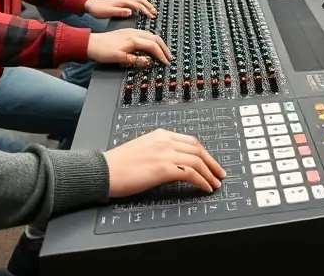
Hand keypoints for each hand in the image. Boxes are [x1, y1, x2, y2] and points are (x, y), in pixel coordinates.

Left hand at [85, 0, 156, 19]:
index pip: (138, 4)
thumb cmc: (98, 9)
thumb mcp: (108, 12)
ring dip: (146, 4)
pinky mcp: (121, 0)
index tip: (151, 16)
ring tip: (151, 11)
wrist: (90, 3)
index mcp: (123, 1)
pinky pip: (134, 0)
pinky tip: (141, 8)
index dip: (146, 10)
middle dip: (149, 6)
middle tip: (155, 12)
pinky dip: (140, 4)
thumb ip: (120, 12)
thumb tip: (131, 12)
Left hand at [87, 27, 170, 65]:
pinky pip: (145, 34)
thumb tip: (149, 61)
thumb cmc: (104, 51)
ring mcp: (132, 31)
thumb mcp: (120, 58)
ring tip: (162, 52)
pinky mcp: (128, 32)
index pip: (152, 46)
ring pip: (151, 35)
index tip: (165, 62)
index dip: (160, 54)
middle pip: (155, 38)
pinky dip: (152, 40)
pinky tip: (151, 45)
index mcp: (133, 39)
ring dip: (159, 43)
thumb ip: (136, 59)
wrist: (92, 43)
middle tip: (168, 57)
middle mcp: (134, 33)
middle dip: (163, 48)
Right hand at [104, 129, 225, 196]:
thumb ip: (158, 150)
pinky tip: (205, 188)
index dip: (204, 153)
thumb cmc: (118, 165)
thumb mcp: (142, 149)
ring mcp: (165, 153)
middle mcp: (165, 140)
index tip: (210, 162)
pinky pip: (191, 173)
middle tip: (220, 173)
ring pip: (197, 161)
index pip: (190, 141)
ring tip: (215, 183)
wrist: (104, 171)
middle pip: (198, 149)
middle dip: (212, 162)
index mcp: (160, 134)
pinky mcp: (163, 168)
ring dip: (210, 173)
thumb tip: (172, 162)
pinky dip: (202, 181)